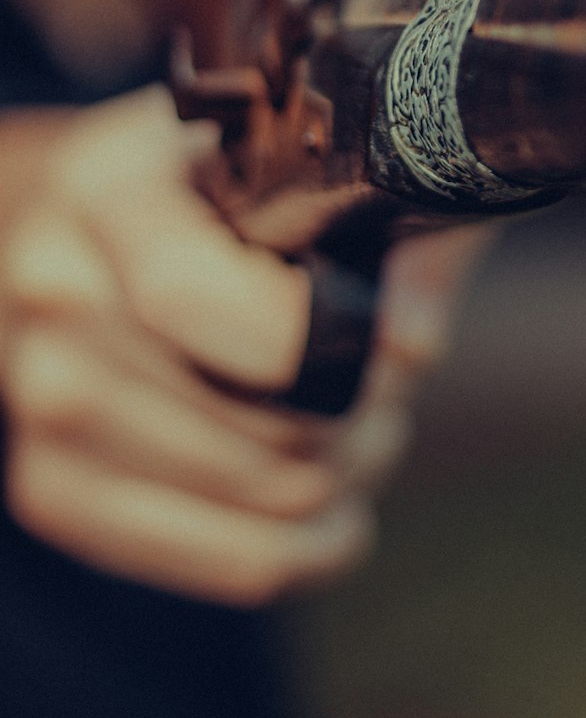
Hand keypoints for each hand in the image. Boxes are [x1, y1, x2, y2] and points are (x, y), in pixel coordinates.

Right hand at [0, 85, 487, 604]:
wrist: (87, 222)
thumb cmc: (212, 184)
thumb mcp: (290, 158)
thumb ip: (373, 227)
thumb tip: (409, 344)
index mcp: (105, 189)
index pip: (186, 296)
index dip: (304, 340)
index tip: (386, 340)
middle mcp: (55, 293)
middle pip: (243, 417)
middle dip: (356, 412)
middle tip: (388, 382)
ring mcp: (42, 400)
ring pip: (254, 496)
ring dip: (341, 475)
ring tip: (364, 427)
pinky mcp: (55, 488)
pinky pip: (226, 559)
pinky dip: (307, 546)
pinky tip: (334, 506)